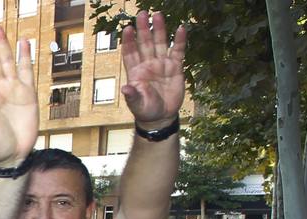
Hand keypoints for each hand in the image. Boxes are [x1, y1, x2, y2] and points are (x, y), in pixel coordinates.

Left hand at [120, 11, 186, 128]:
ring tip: (158, 14)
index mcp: (136, 72)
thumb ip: (132, 95)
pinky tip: (181, 28)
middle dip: (143, 29)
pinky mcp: (175, 67)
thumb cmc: (145, 110)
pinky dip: (179, 40)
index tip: (127, 29)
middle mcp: (148, 64)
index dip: (129, 41)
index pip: (130, 53)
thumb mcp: (137, 104)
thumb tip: (125, 88)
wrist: (161, 116)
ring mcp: (161, 64)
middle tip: (142, 13)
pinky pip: (177, 51)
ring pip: (160, 43)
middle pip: (145, 43)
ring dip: (159, 29)